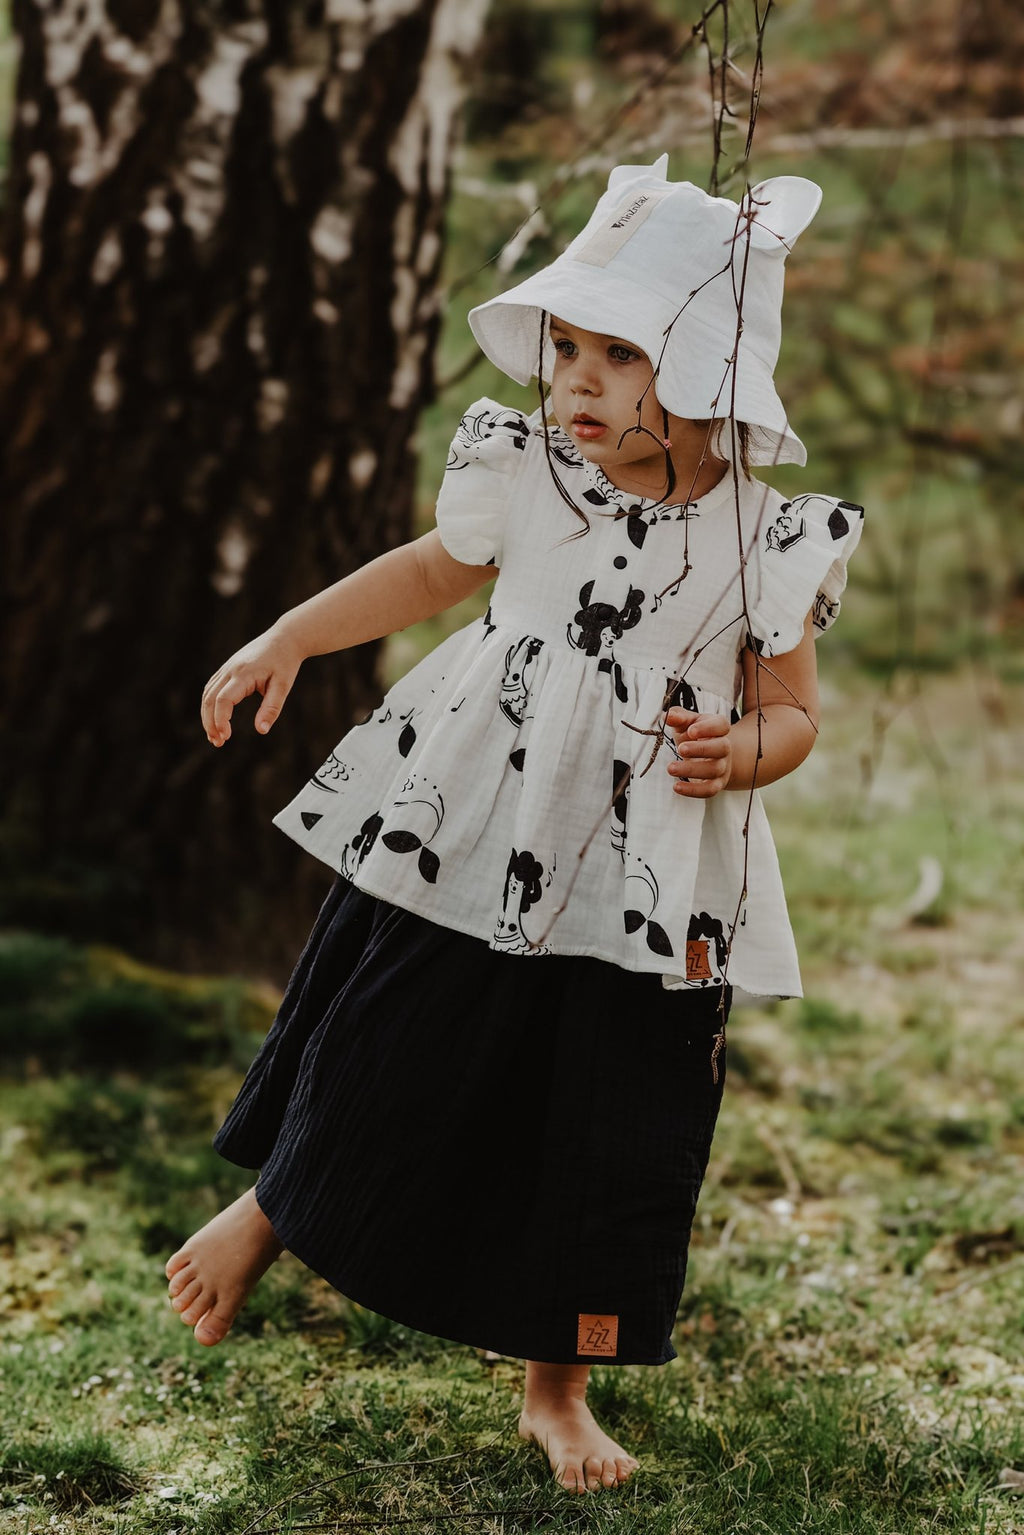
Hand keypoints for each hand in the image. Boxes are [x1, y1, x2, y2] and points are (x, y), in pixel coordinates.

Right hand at [201, 625, 303, 746]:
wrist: (284, 638)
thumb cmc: (285, 663)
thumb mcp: (283, 686)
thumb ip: (271, 708)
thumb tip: (261, 731)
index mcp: (243, 674)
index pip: (223, 699)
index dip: (220, 720)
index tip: (226, 737)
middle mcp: (230, 670)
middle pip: (210, 698)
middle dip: (210, 722)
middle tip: (218, 742)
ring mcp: (226, 668)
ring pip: (207, 694)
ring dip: (207, 716)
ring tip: (215, 736)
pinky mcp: (227, 669)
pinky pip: (212, 688)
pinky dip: (210, 705)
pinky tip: (215, 719)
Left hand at [664, 708, 731, 796]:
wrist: (709, 755)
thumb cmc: (694, 735)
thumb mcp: (687, 722)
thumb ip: (678, 717)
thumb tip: (668, 716)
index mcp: (718, 728)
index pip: (721, 725)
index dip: (708, 728)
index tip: (691, 730)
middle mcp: (724, 747)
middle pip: (721, 747)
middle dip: (701, 749)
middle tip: (680, 748)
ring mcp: (722, 766)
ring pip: (714, 770)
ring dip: (692, 770)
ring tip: (671, 768)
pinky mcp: (716, 783)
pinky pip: (710, 790)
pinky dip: (694, 791)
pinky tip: (677, 787)